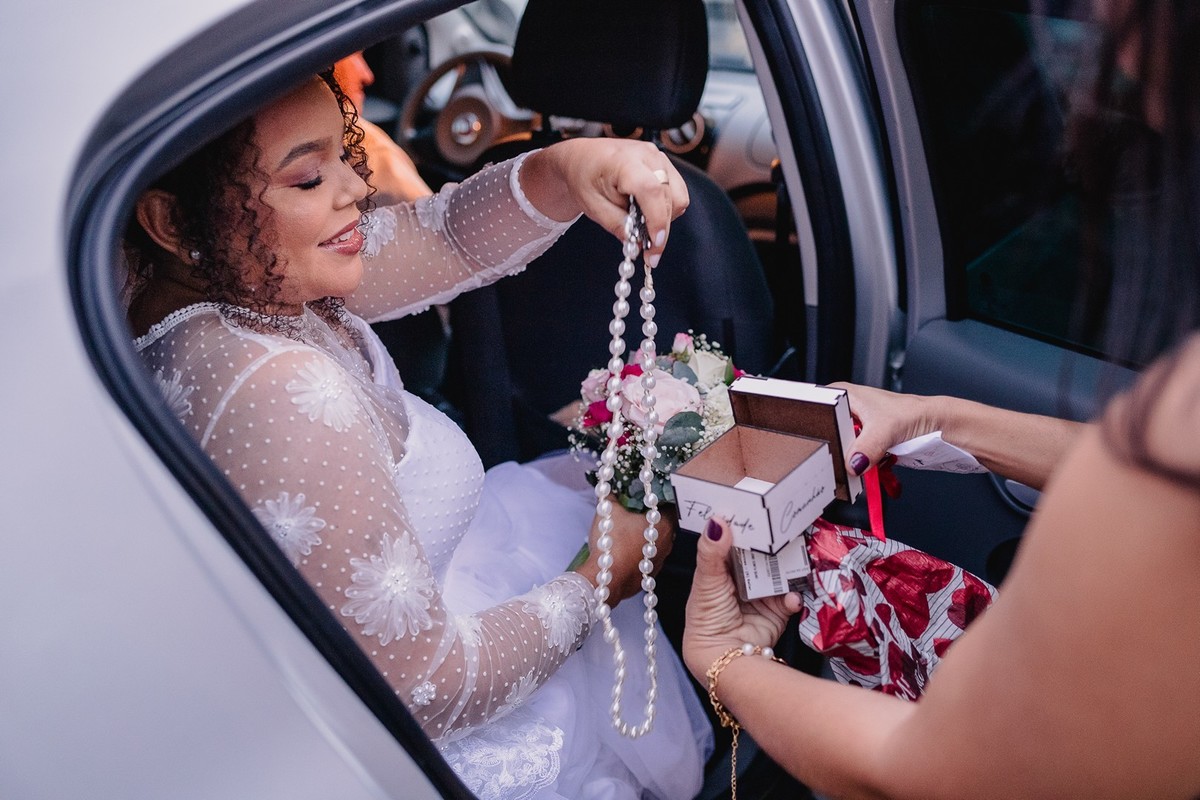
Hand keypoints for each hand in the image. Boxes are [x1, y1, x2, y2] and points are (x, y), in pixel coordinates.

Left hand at [519, 138, 688, 266]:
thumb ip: (617, 225)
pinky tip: (647, 211)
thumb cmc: (584, 176)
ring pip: (678, 196)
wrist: (583, 156)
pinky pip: (677, 191)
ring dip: (665, 217)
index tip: (655, 245)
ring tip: (643, 224)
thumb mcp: (593, 206)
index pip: (651, 191)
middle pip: (669, 197)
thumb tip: (639, 244)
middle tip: (649, 252)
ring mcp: (658, 157)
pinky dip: (667, 208)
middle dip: (661, 228)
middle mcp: (647, 155)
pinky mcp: (664, 163)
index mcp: (624, 161)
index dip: (657, 220)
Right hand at [575, 500, 675, 605]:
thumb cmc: (611, 543)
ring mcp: (660, 562)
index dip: (659, 498)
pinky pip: (648, 559)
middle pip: (664, 524)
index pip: (671, 505)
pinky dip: (641, 554)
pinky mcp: (649, 576)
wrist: (606, 579)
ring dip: (646, 537)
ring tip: (629, 530)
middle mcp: (667, 544)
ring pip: (657, 543)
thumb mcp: (608, 511)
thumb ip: (612, 495)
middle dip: (652, 518)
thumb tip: (610, 488)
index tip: (648, 494)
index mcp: (664, 525)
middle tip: (636, 510)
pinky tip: (626, 550)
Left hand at [682, 517, 800, 682]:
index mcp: (723, 567)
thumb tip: (717, 520)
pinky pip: (792, 596)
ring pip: (781, 572)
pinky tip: (791, 598)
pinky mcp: (778, 610)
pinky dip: (794, 596)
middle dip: (774, 544)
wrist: (724, 657)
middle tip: (786, 529)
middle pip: (763, 554)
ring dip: (789, 567)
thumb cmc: (707, 618)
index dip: (747, 527)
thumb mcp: (707, 580)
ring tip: (797, 557)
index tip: (760, 508)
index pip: (737, 541)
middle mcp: (743, 578)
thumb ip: (712, 551)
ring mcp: (762, 594)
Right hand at [829, 381, 938, 475]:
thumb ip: (866, 448)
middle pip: (828, 436)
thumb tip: (852, 464)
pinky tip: (870, 468)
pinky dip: (862, 467)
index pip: (817, 414)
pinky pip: (854, 458)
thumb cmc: (913, 412)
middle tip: (847, 462)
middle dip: (837, 453)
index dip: (819, 433)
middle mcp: (846, 410)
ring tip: (863, 465)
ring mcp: (855, 427)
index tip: (826, 450)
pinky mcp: (864, 442)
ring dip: (851, 462)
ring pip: (841, 449)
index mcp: (842, 395)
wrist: (934, 424)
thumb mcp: (884, 430)